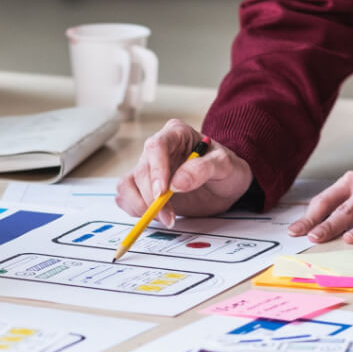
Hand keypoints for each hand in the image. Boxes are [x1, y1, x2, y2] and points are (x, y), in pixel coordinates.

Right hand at [115, 119, 252, 225]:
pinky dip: (134, 209)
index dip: (156, 170)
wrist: (225, 186)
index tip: (161, 193)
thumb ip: (203, 169)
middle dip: (151, 197)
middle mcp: (157, 150)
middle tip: (168, 216)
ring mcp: (148, 169)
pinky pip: (126, 197)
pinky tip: (153, 215)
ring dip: (140, 205)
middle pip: (141, 170)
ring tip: (163, 217)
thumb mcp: (225, 166)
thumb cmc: (226, 170)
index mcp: (176, 134)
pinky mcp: (143, 187)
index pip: (156, 146)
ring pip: (128, 184)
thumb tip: (178, 182)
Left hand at [288, 169, 352, 243]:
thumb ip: (329, 205)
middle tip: (316, 237)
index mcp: (350, 182)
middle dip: (330, 224)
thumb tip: (300, 228)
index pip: (326, 201)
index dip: (310, 218)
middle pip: (348, 209)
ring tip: (350, 238)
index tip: (296, 232)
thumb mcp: (351, 189)